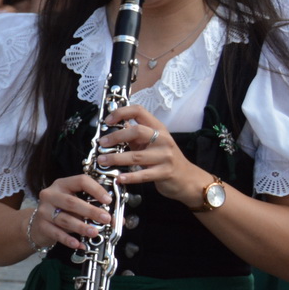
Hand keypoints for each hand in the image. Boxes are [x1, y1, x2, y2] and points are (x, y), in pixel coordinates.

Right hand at [30, 174, 115, 252]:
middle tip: (106, 219)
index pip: (80, 181)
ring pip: (64, 219)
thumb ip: (92, 207)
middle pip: (72, 202)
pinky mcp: (41, 225)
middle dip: (91, 211)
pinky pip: (57, 233)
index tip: (108, 200)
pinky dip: (69, 240)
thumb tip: (117, 218)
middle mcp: (51, 195)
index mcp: (62, 184)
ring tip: (94, 232)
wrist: (37, 225)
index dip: (96, 189)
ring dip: (81, 226)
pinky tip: (79, 244)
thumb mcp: (75, 204)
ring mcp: (44, 210)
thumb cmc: (62, 212)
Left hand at [97, 105, 211, 206]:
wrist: (186, 177)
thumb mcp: (150, 142)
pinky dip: (130, 177)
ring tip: (102, 160)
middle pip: (138, 131)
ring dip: (116, 158)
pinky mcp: (165, 172)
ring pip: (137, 156)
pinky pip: (144, 174)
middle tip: (102, 143)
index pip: (139, 111)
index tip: (107, 121)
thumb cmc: (163, 158)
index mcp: (158, 128)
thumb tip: (112, 127)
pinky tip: (119, 178)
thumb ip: (134, 135)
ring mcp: (165, 156)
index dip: (121, 113)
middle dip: (116, 136)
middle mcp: (163, 139)